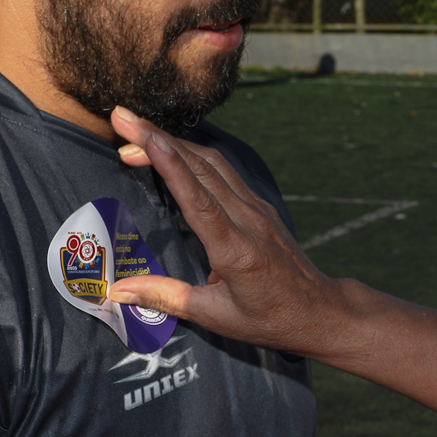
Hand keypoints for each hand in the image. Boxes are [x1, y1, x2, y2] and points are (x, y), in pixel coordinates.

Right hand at [107, 106, 332, 354]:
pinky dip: (194, 155)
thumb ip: (165, 297)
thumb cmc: (268, 319)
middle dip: (158, 138)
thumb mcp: (214, 315)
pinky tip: (173, 148)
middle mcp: (247, 219)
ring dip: (174, 141)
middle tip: (121, 118)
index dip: (168, 163)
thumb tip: (117, 290)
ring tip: (136, 129)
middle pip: (200, 167)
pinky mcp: (261, 206)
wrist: (319, 310)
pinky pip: (225, 171)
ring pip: (213, 163)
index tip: (141, 135)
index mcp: (235, 248)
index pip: (197, 198)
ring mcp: (257, 208)